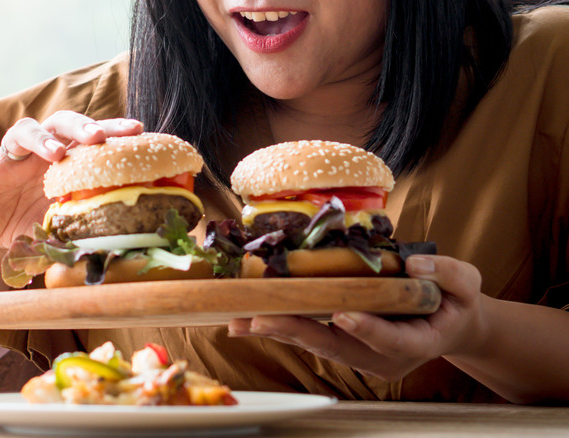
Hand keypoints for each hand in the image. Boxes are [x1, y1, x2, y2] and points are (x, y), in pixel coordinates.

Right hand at [0, 111, 143, 251]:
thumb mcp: (64, 221)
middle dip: (80, 127)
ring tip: (54, 153)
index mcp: (64, 160)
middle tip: (97, 138)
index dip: (112, 129)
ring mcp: (7, 161)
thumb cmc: (35, 221)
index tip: (137, 130)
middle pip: (60, 124)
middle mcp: (39, 152)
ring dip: (39, 139)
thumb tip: (128, 232)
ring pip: (22, 134)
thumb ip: (87, 219)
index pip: (89, 136)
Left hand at [229, 255, 489, 380]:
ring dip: (278, 331)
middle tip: (262, 318)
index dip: (367, 329)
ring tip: (241, 321)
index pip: (389, 339)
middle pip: (336, 347)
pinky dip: (280, 327)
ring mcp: (359, 356)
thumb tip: (415, 262)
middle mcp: (381, 358)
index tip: (344, 315)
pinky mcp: (342, 346)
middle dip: (298, 331)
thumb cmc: (456, 304)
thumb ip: (450, 274)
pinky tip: (248, 319)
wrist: (447, 325)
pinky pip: (309, 337)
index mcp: (415, 344)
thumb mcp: (468, 286)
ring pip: (315, 345)